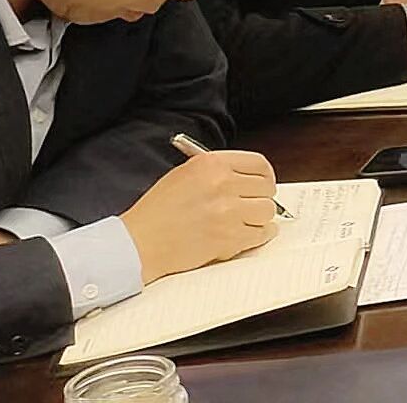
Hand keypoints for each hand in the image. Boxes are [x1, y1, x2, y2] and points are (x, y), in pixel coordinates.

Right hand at [124, 150, 279, 282]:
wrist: (139, 243)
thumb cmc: (156, 212)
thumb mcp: (184, 175)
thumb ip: (217, 171)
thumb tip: (247, 176)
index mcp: (212, 164)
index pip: (259, 164)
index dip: (264, 175)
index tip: (262, 183)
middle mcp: (224, 184)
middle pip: (267, 188)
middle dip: (260, 198)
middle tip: (249, 206)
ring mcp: (229, 211)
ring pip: (267, 211)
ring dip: (258, 218)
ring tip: (242, 222)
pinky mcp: (231, 237)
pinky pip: (262, 234)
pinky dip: (257, 236)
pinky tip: (245, 235)